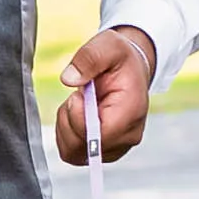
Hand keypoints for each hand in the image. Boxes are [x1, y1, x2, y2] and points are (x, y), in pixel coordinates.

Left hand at [54, 26, 155, 166]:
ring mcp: (116, 148)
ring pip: (74, 153)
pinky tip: (77, 115)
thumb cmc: (120, 60)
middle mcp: (127, 136)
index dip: (77, 118)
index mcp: (132, 112)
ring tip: (78, 104)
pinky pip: (73, 153)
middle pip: (82, 148)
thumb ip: (89, 58)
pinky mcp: (103, 152)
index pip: (97, 135)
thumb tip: (68, 79)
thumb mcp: (107, 46)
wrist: (129, 71)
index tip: (77, 95)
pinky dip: (67, 135)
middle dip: (69, 121)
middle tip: (77, 96)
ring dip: (66, 127)